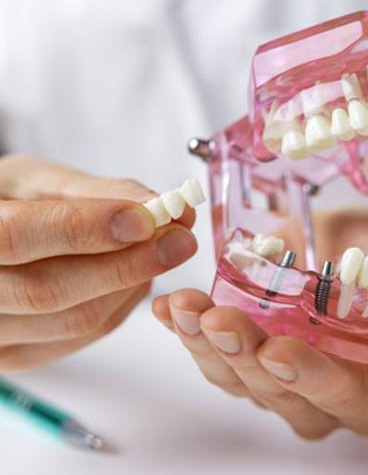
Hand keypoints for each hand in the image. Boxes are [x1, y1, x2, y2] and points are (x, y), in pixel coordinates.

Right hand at [0, 154, 196, 370]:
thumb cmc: (6, 202)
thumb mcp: (33, 181)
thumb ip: (92, 191)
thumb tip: (155, 204)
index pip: (16, 237)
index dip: (86, 229)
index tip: (147, 218)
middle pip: (50, 291)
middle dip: (128, 263)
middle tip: (181, 239)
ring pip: (77, 319)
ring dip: (132, 283)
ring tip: (161, 249)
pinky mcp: (19, 355)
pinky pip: (86, 334)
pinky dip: (123, 302)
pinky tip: (137, 275)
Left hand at [153, 210, 367, 438]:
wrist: (364, 244)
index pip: (341, 396)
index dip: (310, 379)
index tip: (279, 351)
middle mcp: (318, 392)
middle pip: (276, 391)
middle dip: (243, 356)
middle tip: (217, 319)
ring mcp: (276, 373)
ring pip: (235, 376)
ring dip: (204, 344)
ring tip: (184, 308)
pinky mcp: (247, 347)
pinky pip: (213, 349)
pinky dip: (188, 328)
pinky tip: (172, 306)